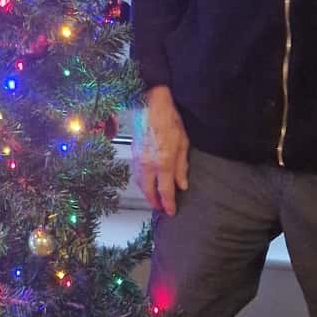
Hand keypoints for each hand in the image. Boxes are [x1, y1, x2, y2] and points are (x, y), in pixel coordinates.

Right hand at [134, 86, 189, 216]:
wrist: (150, 104)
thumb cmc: (169, 120)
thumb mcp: (183, 143)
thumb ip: (182, 167)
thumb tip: (182, 185)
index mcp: (163, 162)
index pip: (165, 191)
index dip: (168, 204)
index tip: (172, 211)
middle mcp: (148, 164)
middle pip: (149, 191)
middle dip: (155, 203)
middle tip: (161, 209)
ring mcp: (138, 159)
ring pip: (140, 184)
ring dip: (147, 194)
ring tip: (154, 199)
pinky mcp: (133, 153)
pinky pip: (136, 174)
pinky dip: (141, 183)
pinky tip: (146, 183)